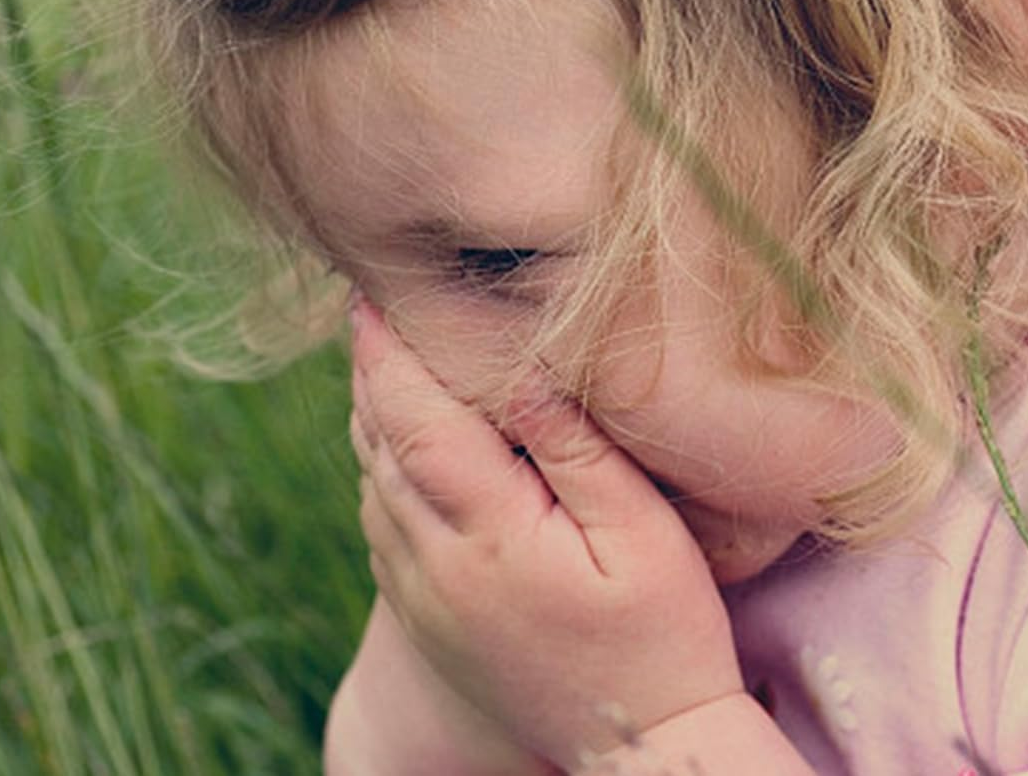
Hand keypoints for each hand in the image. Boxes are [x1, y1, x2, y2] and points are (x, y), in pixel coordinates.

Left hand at [348, 295, 745, 770]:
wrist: (642, 754)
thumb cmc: (662, 633)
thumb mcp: (641, 533)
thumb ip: (575, 450)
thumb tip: (520, 371)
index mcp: (489, 535)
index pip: (417, 423)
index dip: (389, 355)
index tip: (369, 298)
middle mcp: (438, 568)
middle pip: (380, 450)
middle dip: (368, 375)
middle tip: (365, 309)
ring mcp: (427, 601)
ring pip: (373, 490)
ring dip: (369, 422)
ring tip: (377, 361)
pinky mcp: (430, 624)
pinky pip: (381, 531)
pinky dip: (379, 474)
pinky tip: (396, 448)